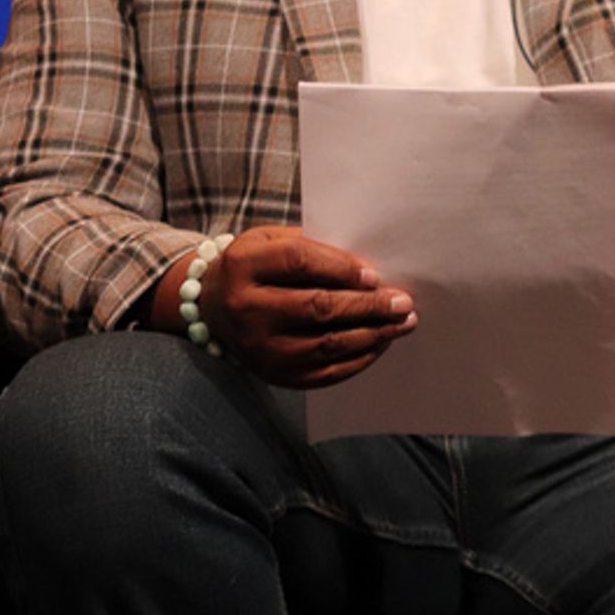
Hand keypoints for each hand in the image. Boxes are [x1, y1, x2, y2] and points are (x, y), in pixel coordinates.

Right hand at [153, 224, 416, 387]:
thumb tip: (369, 269)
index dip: (342, 268)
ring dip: (372, 334)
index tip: (376, 275)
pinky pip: (324, 372)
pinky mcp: (273, 374)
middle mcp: (246, 309)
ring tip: (402, 323)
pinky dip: (359, 359)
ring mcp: (259, 347)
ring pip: (326, 344)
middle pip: (317, 307)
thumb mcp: (270, 240)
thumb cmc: (255, 267)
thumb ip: (312, 247)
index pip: (300, 262)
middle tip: (402, 302)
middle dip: (367, 305)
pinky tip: (381, 344)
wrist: (212, 307)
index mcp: (244, 265)